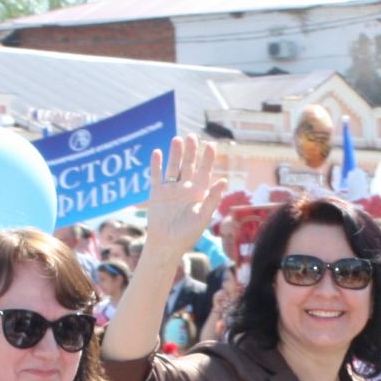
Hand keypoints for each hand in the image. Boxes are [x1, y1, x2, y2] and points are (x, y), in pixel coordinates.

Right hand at [139, 136, 226, 261]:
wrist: (166, 245)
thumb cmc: (187, 235)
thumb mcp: (203, 217)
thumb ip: (212, 198)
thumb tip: (223, 180)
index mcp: (199, 193)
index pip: (205, 171)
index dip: (208, 158)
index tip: (211, 145)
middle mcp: (186, 188)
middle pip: (189, 165)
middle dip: (191, 151)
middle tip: (192, 136)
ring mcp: (171, 190)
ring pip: (174, 167)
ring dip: (175, 154)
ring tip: (177, 139)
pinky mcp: (157, 193)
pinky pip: (157, 176)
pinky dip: (156, 165)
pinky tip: (157, 152)